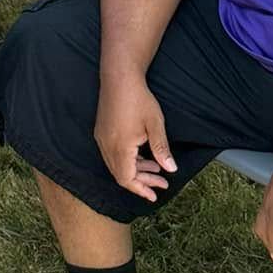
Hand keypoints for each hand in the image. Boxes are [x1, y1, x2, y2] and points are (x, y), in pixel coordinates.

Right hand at [94, 71, 177, 200]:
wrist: (119, 77)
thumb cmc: (138, 99)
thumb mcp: (155, 125)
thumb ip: (161, 149)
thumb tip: (171, 169)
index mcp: (120, 147)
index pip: (127, 178)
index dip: (141, 189)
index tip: (155, 195)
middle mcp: (106, 146)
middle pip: (121, 174)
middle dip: (142, 181)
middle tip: (162, 184)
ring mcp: (102, 138)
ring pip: (117, 164)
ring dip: (135, 170)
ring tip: (156, 168)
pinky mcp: (102, 131)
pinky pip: (113, 154)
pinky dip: (128, 160)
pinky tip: (142, 155)